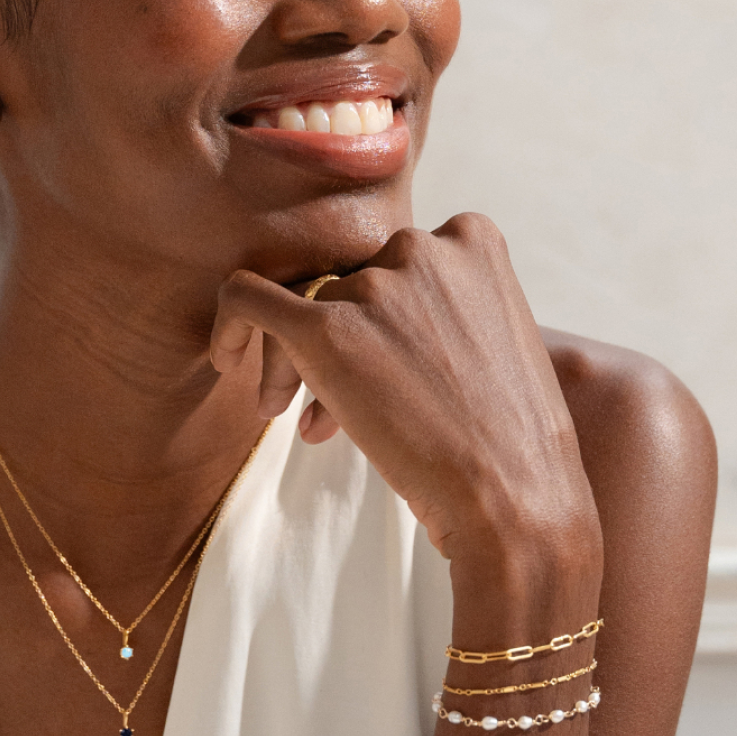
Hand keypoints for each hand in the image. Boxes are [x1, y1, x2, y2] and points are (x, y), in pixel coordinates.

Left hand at [207, 213, 601, 569]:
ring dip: (303, 364)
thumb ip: (442, 303)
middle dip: (344, 340)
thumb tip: (369, 311)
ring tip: (310, 424)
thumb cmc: (508, 436)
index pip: (396, 261)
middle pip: (349, 281)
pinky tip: (223, 359)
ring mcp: (373, 285)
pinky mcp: (325, 328)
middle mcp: (421, 247)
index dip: (385, 315)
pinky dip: (229, 324)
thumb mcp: (497, 338)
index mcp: (473, 238)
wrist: (513, 497)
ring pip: (305, 303)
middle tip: (344, 409)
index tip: (389, 369)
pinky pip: (245, 297)